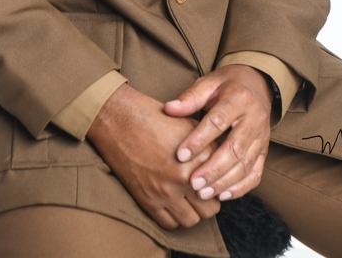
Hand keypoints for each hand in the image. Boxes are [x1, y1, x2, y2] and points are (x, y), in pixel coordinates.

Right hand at [86, 82, 221, 229]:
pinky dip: (173, 217)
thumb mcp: (188, 123)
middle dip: (208, 200)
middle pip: (211, 207)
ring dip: (192, 211)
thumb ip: (207, 144)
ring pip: (192, 220)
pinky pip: (170, 224)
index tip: (212, 177)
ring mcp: (166, 192)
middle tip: (201, 190)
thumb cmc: (153, 116)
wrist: (119, 119)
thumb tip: (220, 160)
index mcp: (198, 156)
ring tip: (186, 198)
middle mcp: (185, 177)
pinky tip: (171, 202)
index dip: (218, 180)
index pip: (222, 182)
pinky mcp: (148, 201)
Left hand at [163, 64, 271, 200]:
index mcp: (238, 98)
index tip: (180, 155)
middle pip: (235, 148)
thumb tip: (168, 109)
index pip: (218, 122)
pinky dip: (241, 187)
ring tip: (203, 192)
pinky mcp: (265, 150)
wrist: (256, 83)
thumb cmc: (227, 84)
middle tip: (192, 183)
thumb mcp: (209, 83)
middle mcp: (254, 118)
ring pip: (246, 164)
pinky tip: (223, 194)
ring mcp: (262, 136)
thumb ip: (190, 97)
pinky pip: (256, 173)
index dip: (199, 140)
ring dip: (224, 182)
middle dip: (213, 169)